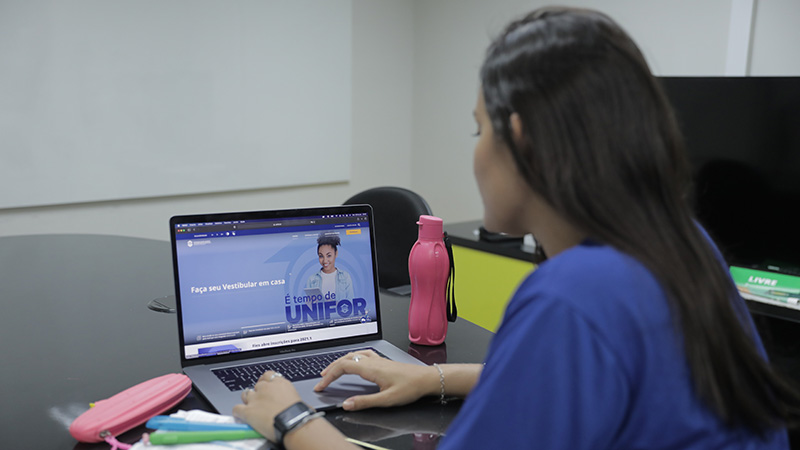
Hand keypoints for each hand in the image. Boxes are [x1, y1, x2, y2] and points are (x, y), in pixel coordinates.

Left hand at [232, 370, 301, 440]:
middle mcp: (266, 388)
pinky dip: (238, 412)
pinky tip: (240, 415)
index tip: (266, 386)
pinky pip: (237, 409)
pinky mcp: (248, 411)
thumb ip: (288, 396)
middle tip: (261, 401)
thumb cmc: (299, 414)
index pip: (268, 375)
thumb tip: (290, 402)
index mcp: (280, 383)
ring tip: (250, 407)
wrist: (293, 423)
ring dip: (247, 400)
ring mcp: (255, 398)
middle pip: (257, 386)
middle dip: (258, 393)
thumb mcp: (297, 399)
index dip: (265, 381)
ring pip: (245, 394)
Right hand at [314, 350, 438, 410]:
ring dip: (340, 361)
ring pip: (353, 355)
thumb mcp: (386, 400)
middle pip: (345, 359)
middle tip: (322, 379)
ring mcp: (378, 359)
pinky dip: (352, 358)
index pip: (343, 367)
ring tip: (332, 369)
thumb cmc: (410, 388)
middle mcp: (373, 361)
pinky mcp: (383, 361)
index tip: (321, 385)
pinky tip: (354, 362)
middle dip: (331, 368)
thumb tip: (347, 404)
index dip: (329, 376)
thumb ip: (365, 402)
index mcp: (371, 368)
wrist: (426, 379)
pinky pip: (362, 355)